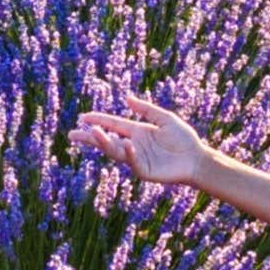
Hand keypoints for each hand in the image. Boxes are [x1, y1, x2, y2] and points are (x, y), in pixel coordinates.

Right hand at [69, 96, 215, 188]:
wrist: (197, 158)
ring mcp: (138, 158)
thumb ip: (146, 109)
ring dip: (104, 143)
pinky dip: (129, 154)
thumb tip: (126, 98)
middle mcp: (133, 145)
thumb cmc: (183, 139)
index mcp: (137, 131)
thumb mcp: (165, 118)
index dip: (98, 120)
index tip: (83, 117)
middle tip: (72, 134)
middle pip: (107, 140)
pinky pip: (133, 161)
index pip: (113, 125)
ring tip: (93, 133)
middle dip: (90, 137)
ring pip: (116, 151)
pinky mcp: (145, 171)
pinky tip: (127, 144)